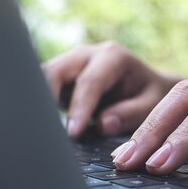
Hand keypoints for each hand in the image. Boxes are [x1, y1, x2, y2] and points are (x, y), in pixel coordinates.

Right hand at [42, 41, 180, 137]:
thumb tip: (102, 123)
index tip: (72, 134)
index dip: (79, 108)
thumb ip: (131, 113)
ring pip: (42, 77)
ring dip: (37, 101)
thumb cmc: (151, 96)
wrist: (147, 87)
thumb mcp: (152, 105)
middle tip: (44, 130)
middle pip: (56, 71)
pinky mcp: (60, 78)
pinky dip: (38, 105)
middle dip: (46, 99)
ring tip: (36, 128)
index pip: (89, 82)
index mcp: (113, 57)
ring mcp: (70, 64)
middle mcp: (87, 55)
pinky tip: (36, 125)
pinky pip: (41, 87)